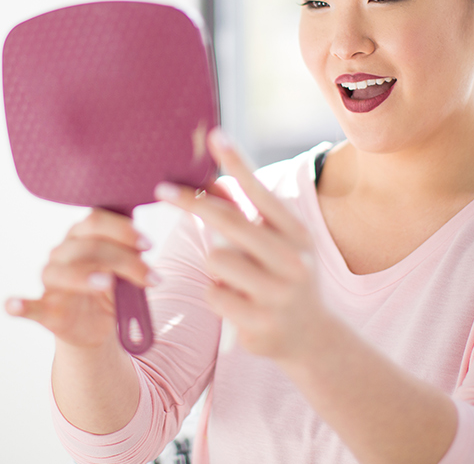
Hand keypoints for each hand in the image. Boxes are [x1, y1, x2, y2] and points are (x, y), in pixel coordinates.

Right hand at [5, 209, 158, 348]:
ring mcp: (52, 282)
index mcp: (82, 237)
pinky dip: (19, 305)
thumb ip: (130, 259)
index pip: (96, 221)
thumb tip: (143, 249)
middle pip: (87, 247)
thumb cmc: (112, 290)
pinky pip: (28, 307)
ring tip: (107, 283)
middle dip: (122, 259)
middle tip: (150, 277)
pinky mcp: (45, 311)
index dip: (122, 230)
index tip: (147, 244)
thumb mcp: (127, 272)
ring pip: (62, 272)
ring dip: (85, 276)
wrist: (97, 326)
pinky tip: (13, 305)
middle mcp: (63, 254)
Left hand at [155, 129, 326, 362]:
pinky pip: (213, 293)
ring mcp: (279, 293)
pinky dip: (216, 295)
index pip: (261, 193)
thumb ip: (247, 215)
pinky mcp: (261, 321)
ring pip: (216, 259)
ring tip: (235, 279)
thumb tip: (218, 179)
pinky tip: (236, 304)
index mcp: (297, 234)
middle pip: (229, 222)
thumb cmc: (285, 279)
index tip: (215, 136)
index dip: (238, 163)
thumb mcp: (276, 244)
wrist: (312, 337)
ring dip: (215, 266)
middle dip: (192, 202)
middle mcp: (293, 260)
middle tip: (161, 189)